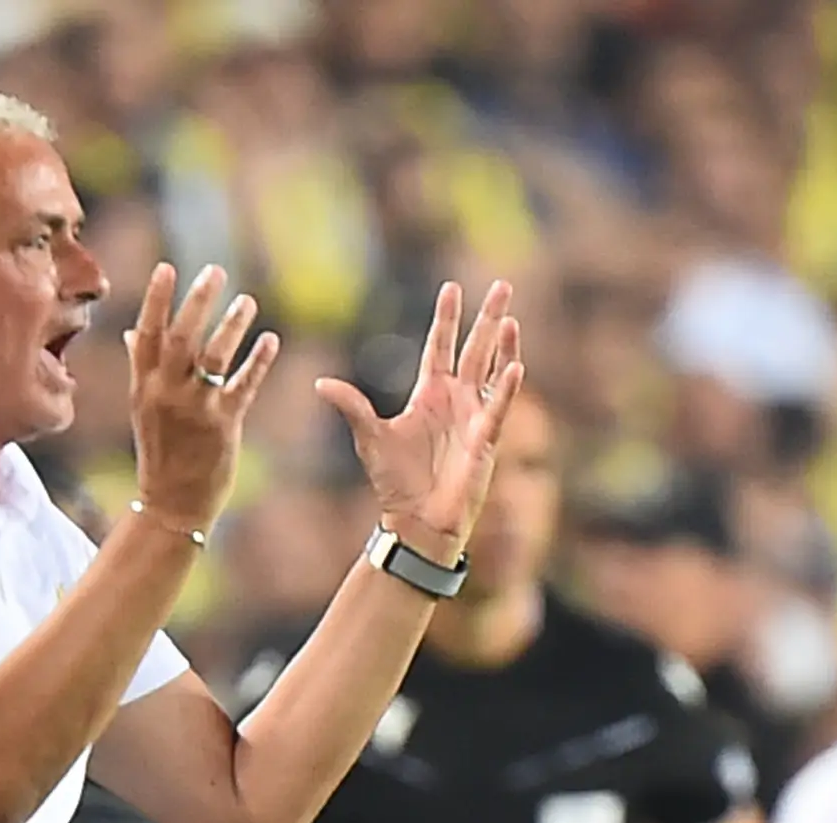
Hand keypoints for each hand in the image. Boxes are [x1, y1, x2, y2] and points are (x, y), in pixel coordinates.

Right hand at [125, 264, 280, 536]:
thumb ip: (141, 366)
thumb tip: (132, 332)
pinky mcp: (223, 426)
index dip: (156, 300)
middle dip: (198, 302)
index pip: (147, 334)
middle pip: (181, 338)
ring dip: (232, 326)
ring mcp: (195, 410)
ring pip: (214, 358)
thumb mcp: (142, 407)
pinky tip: (271, 340)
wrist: (172, 503)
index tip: (167, 268)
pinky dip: (258, 362)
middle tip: (215, 271)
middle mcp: (167, 393)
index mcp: (144, 385)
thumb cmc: (160, 450)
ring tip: (248, 301)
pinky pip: (243, 386)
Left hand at [312, 279, 522, 557]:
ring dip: (504, 343)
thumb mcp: (370, 438)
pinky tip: (515, 364)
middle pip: (475, 348)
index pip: (440, 346)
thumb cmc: (395, 483)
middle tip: (503, 284)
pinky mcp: (485, 440)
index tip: (451, 287)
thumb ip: (353, 406)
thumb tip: (321, 383)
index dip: (447, 318)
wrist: (416, 522)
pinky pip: (498, 408)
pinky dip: (506, 388)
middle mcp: (456, 400)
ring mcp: (474, 417)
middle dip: (488, 317)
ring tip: (512, 315)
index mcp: (429, 394)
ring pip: (493, 371)